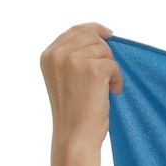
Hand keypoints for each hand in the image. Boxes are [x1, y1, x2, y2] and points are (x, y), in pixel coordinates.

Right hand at [41, 22, 122, 153]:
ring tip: (106, 89)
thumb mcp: (63, 80)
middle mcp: (58, 54)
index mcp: (48, 55)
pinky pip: (114, 65)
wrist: (75, 137)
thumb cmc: (74, 114)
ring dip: (111, 69)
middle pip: (92, 37)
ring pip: (104, 50)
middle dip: (105, 53)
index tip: (108, 34)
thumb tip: (98, 39)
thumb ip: (71, 58)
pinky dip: (118, 79)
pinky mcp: (92, 69)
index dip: (94, 29)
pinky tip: (113, 92)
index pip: (75, 30)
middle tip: (107, 76)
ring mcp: (74, 60)